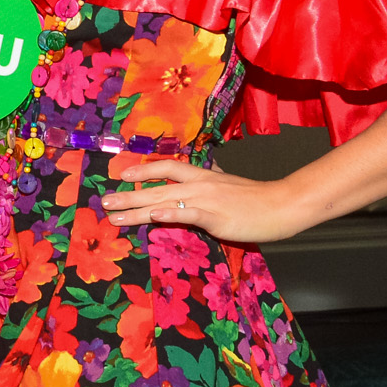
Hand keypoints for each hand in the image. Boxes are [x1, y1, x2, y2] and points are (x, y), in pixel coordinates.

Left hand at [102, 159, 307, 244]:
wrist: (282, 204)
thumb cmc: (257, 199)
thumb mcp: (228, 186)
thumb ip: (211, 184)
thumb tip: (201, 178)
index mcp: (202, 177)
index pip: (167, 168)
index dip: (144, 170)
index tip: (122, 175)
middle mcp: (200, 185)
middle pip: (157, 188)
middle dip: (128, 195)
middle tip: (104, 201)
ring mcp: (207, 200)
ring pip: (165, 202)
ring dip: (137, 208)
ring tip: (114, 214)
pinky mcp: (216, 218)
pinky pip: (189, 215)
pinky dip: (170, 215)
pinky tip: (153, 218)